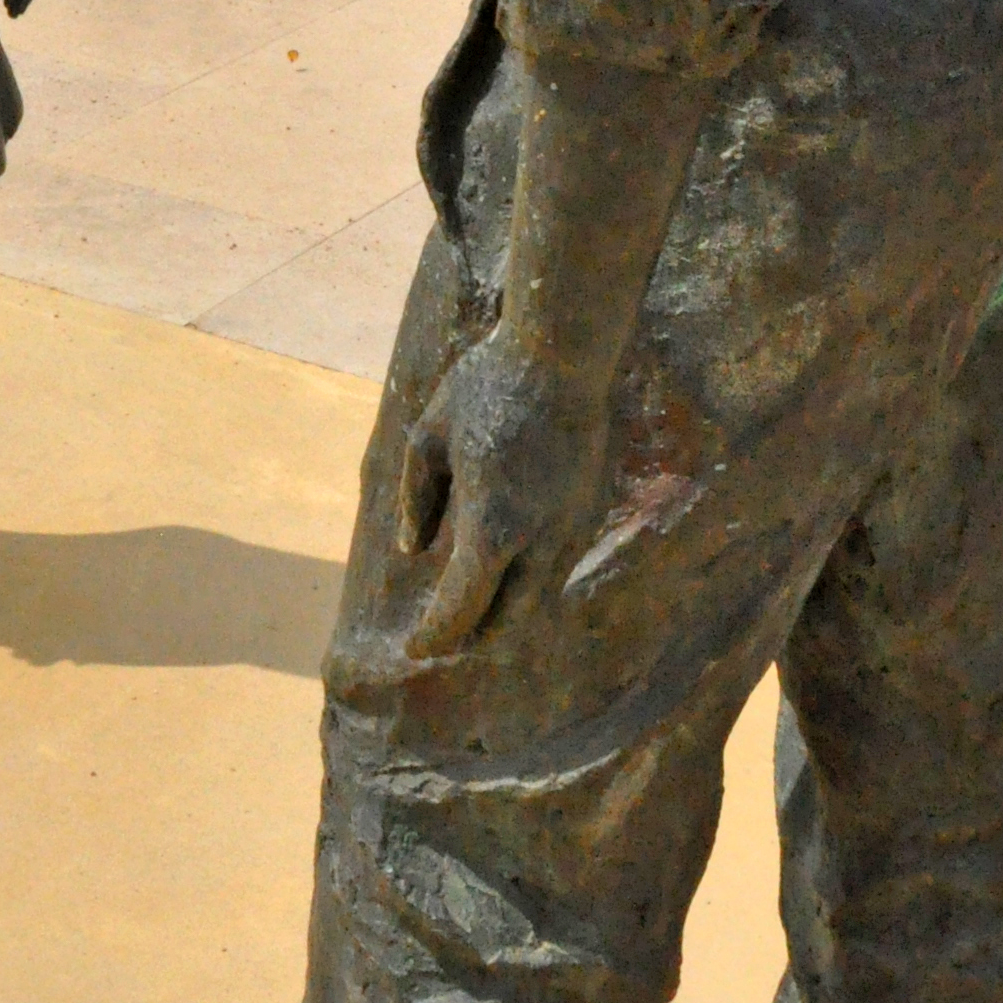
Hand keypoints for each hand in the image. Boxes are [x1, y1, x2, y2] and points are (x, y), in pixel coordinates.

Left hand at [393, 324, 606, 662]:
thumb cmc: (487, 386)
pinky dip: (529, 581)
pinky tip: (507, 562)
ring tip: (472, 609)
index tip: (414, 649)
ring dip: (505, 614)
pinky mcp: (590, 510)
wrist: (566, 352)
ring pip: (538, 602)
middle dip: (473, 642)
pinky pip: (557, 566)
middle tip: (443, 640)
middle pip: (508, 627)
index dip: (435, 637)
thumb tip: (412, 550)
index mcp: (492, 528)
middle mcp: (539, 542)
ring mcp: (572, 529)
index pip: (461, 610)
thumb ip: (417, 499)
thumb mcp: (430, 436)